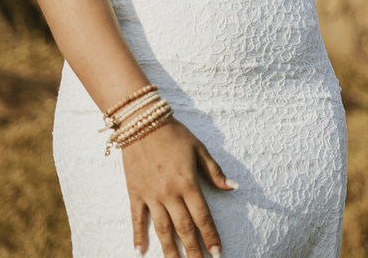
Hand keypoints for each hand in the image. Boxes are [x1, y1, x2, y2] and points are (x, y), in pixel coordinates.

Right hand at [123, 119, 236, 256]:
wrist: (142, 123)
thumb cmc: (174, 134)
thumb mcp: (199, 149)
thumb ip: (214, 172)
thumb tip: (233, 187)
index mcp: (188, 183)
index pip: (202, 216)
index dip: (210, 236)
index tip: (217, 252)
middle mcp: (170, 193)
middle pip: (183, 228)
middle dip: (193, 250)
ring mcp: (151, 195)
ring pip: (162, 229)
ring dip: (169, 250)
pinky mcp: (134, 193)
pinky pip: (137, 218)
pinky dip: (138, 235)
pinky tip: (140, 251)